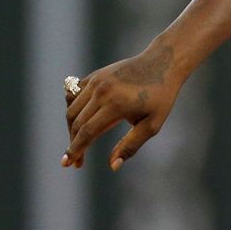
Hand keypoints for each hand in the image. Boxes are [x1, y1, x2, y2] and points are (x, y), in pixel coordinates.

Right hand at [62, 44, 180, 170]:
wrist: (163, 64)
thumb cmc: (161, 97)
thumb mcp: (152, 124)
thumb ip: (131, 145)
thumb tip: (113, 166)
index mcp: (116, 104)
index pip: (87, 132)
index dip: (76, 150)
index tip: (67, 164)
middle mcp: (102, 91)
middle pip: (76, 122)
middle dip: (73, 143)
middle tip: (76, 161)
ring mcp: (96, 81)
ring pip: (72, 109)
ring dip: (71, 128)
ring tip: (78, 143)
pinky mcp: (95, 75)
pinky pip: (74, 94)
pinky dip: (73, 109)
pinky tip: (80, 121)